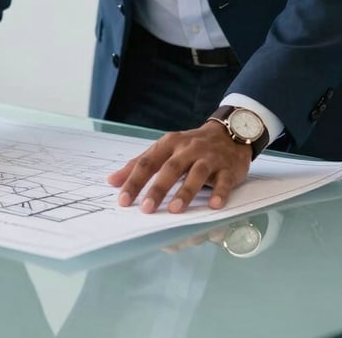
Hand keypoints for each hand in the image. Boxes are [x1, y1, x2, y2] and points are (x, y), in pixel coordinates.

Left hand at [106, 120, 251, 213]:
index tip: (123, 200)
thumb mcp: (164, 149)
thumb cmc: (191, 146)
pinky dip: (219, 193)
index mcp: (169, 144)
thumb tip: (112, 180)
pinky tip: (213, 206)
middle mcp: (188, 149)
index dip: (134, 181)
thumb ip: (140, 164)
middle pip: (170, 168)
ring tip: (175, 210)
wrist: (229, 133)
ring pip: (196, 174)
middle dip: (158, 188)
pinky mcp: (228, 168)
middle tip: (146, 208)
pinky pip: (224, 181)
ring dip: (185, 191)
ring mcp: (209, 158)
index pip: (148, 162)